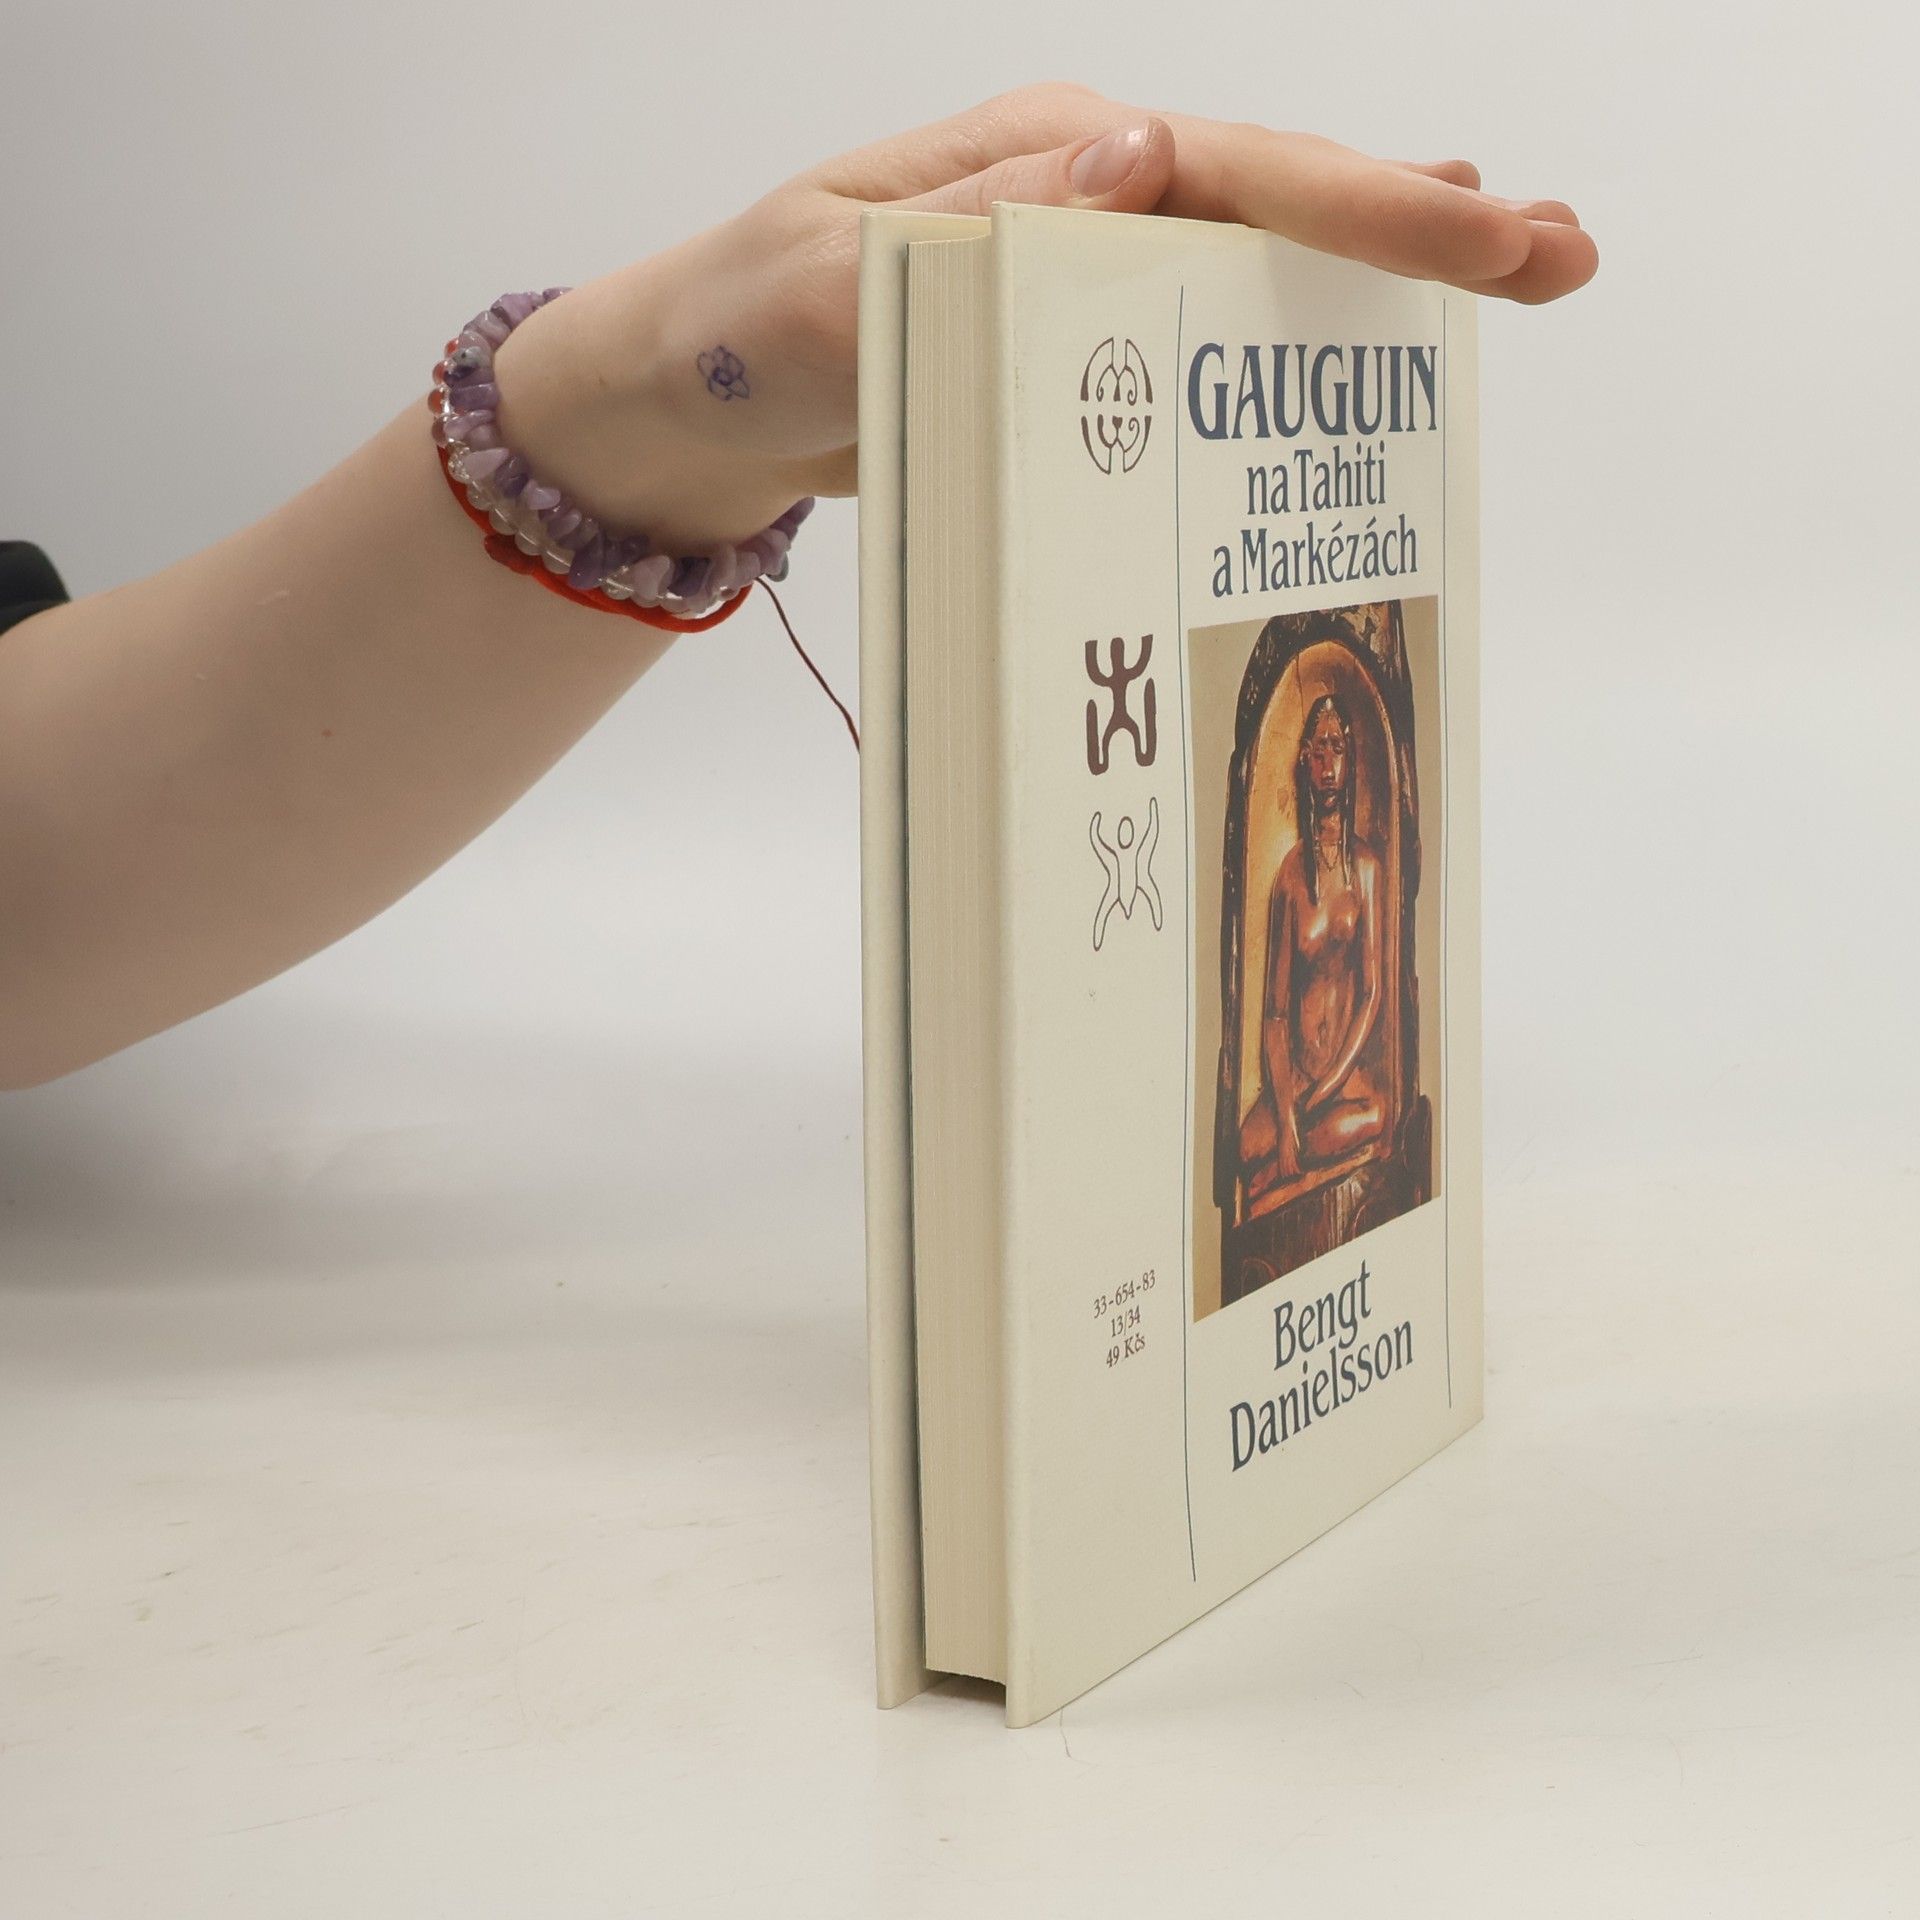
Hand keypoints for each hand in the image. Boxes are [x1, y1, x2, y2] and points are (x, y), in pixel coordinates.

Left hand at [495, 83, 1599, 547]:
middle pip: (1277, 201)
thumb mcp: (833, 283)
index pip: (1230, 170)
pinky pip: (1198, 344)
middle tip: (1560, 251)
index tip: (1483, 229)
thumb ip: (978, 237)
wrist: (689, 402)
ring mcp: (1084, 272)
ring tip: (1511, 274)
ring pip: (1255, 265)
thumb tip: (1138, 164)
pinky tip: (1355, 356)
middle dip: (1418, 228)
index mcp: (1043, 159)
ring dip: (1379, 277)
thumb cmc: (739, 331)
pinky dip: (1286, 344)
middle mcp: (1084, 196)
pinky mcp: (1071, 352)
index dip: (1363, 207)